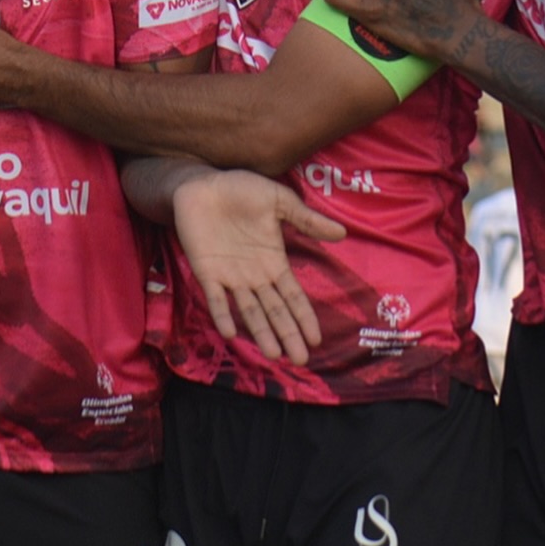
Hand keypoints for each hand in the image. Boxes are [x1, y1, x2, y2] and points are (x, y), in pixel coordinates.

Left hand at [171, 169, 344, 365]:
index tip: (316, 339)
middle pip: (274, 311)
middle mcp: (254, 276)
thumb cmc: (240, 191)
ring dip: (260, 332)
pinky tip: (229, 332)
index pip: (292, 296)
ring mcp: (230, 276)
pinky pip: (215, 298)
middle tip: (300, 361)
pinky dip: (222, 314)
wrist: (202, 184)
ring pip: (249, 311)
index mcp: (273, 262)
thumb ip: (306, 219)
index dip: (304, 317)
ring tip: (273, 354)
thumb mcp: (279, 200)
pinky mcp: (206, 272)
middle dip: (288, 334)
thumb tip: (342, 234)